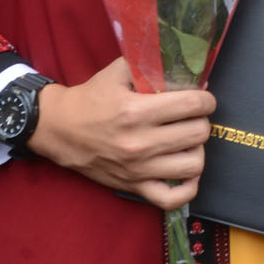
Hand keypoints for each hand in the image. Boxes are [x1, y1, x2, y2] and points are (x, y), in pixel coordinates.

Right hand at [26, 57, 213, 210]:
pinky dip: (187, 187)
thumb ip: (150, 65)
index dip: (206, 99)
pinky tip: (185, 171)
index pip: (193, 105)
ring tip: (187, 141)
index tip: (202, 99)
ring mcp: (138, 169)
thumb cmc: (90, 99)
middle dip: (201, 121)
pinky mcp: (133, 186)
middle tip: (192, 118)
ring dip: (196, 150)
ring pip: (194, 165)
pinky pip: (172, 198)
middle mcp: (139, 143)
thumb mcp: (117, 72)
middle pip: (198, 133)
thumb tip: (188, 71)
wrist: (58, 129)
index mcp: (136, 111)